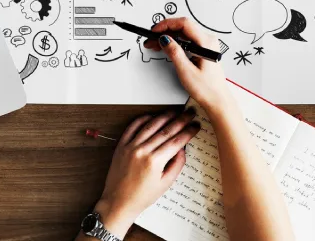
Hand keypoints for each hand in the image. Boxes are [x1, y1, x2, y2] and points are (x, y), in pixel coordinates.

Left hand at [92, 110, 199, 237]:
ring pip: (150, 125)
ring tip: (174, 112)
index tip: (195, 126)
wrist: (118, 201)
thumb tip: (182, 148)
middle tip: (190, 114)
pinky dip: (143, 119)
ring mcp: (130, 146)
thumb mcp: (165, 184)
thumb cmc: (141, 196)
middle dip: (181, 120)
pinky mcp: (121, 145)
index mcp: (154, 162)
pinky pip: (133, 127)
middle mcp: (142, 151)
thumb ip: (177, 164)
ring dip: (164, 116)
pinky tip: (152, 116)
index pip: (176, 141)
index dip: (188, 132)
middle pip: (166, 130)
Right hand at [145, 18, 232, 113]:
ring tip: (155, 44)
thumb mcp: (186, 71)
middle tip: (151, 39)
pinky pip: (187, 40)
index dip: (167, 24)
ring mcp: (206, 45)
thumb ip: (174, 52)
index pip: (184, 24)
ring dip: (169, 37)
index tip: (154, 31)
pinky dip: (175, 42)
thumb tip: (164, 39)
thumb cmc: (207, 89)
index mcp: (206, 43)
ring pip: (184, 34)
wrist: (217, 100)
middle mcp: (208, 41)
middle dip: (165, 31)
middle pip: (183, 27)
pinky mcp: (203, 50)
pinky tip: (166, 47)